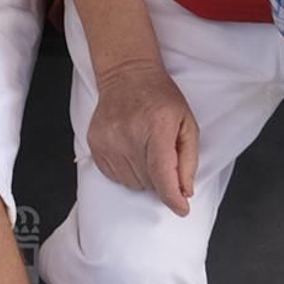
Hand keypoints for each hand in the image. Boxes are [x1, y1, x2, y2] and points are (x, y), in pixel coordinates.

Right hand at [88, 57, 198, 215]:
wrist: (127, 75)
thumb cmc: (160, 97)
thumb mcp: (187, 123)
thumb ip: (188, 160)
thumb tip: (185, 191)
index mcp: (156, 126)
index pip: (162, 174)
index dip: (173, 197)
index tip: (182, 208)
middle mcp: (128, 134)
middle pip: (149, 182)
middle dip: (161, 179)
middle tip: (162, 155)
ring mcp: (108, 141)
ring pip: (132, 183)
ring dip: (143, 176)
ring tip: (145, 150)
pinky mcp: (95, 145)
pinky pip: (115, 177)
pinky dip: (127, 171)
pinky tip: (131, 150)